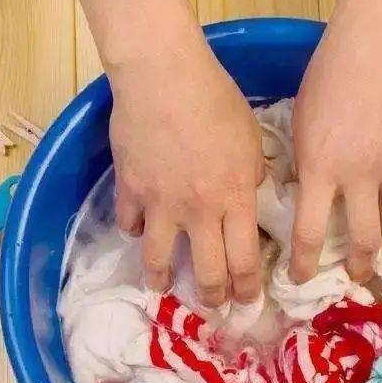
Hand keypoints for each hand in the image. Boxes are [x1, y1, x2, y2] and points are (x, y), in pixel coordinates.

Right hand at [109, 38, 263, 306]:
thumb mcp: (251, 137)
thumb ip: (253, 173)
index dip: (248, 288)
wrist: (164, 77)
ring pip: (159, 260)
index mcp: (234, 200)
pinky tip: (139, 230)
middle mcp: (199, 212)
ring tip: (162, 287)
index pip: (246, 261)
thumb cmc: (216, 100)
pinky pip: (129, 223)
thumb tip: (250, 192)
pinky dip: (135, 230)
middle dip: (213, 297)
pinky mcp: (129, 189)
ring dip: (162, 279)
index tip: (248, 300)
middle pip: (207, 273)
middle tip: (214, 306)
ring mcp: (160, 204)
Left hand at [290, 1, 381, 283]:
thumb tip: (313, 193)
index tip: (302, 281)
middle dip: (361, 265)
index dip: (306, 263)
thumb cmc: (330, 70)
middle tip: (359, 276)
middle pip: (365, 237)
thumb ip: (309, 160)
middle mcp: (361, 172)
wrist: (380, 34)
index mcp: (321, 165)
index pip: (311, 231)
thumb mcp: (304, 119)